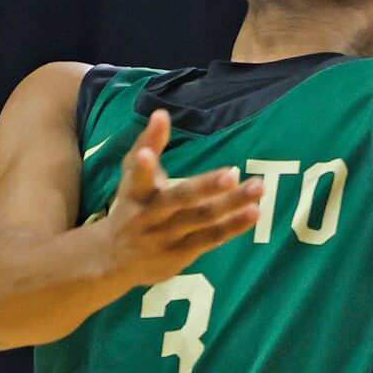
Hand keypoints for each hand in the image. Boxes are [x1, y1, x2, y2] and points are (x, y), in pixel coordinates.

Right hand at [97, 110, 262, 286]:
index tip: (145, 154)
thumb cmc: (132, 206)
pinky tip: (253, 211)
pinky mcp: (180, 254)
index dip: (143, 164)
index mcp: (135, 192)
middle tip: (230, 173)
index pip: (138, 175)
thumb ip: (148, 144)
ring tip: (257, 187)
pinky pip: (210, 238)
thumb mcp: (133, 177)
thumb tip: (161, 113)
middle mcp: (148, 215)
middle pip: (179, 199)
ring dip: (231, 204)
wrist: (115, 260)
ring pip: (201, 218)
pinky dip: (232, 226)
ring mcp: (165, 237)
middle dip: (205, 186)